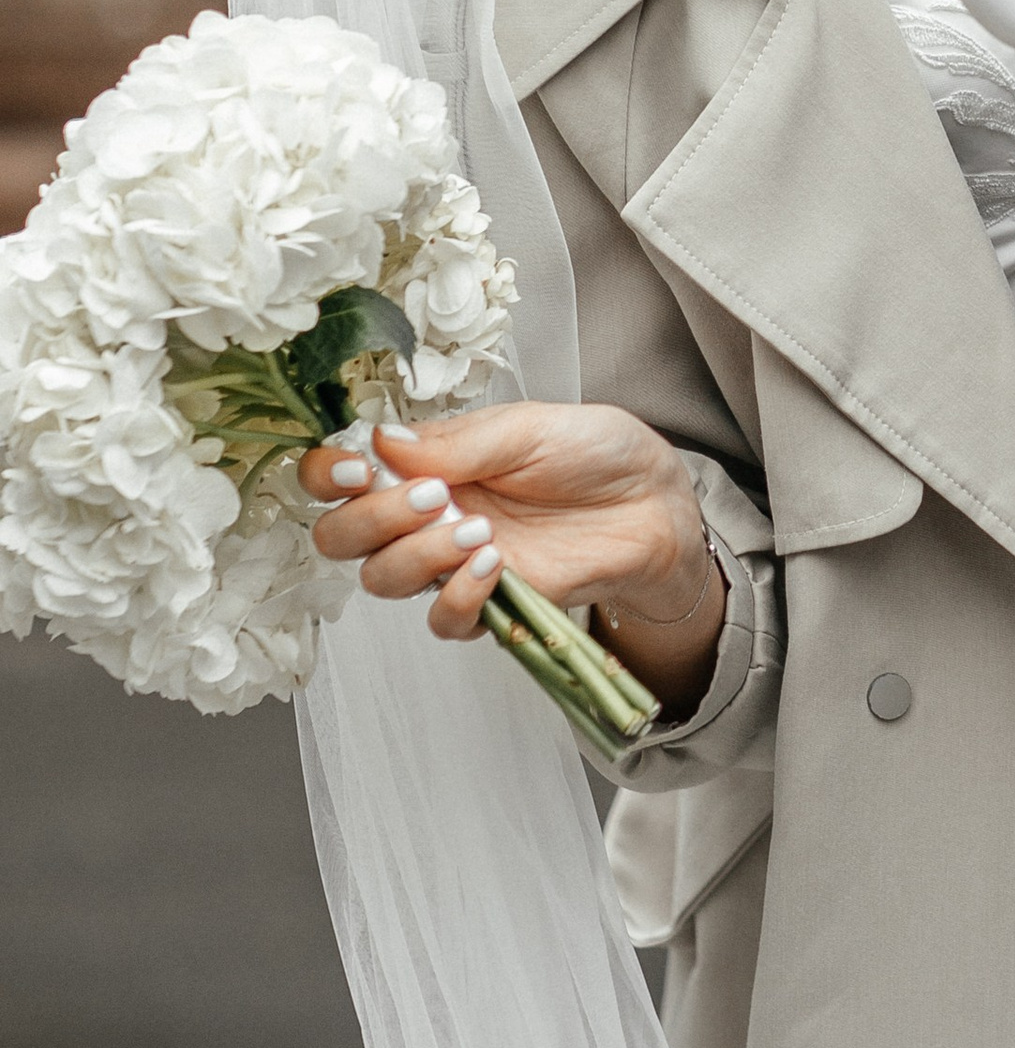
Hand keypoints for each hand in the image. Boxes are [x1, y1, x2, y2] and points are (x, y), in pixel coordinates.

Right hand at [299, 406, 707, 647]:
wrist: (652, 501)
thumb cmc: (594, 452)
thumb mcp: (530, 427)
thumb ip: (457, 442)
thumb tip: (381, 441)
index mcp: (427, 462)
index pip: (343, 476)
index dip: (328, 476)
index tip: (357, 471)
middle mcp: (426, 515)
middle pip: (343, 538)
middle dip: (369, 520)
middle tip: (429, 497)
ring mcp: (452, 562)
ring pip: (384, 580)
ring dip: (417, 555)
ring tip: (479, 528)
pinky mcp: (488, 602)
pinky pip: (441, 620)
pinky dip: (457, 596)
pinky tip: (493, 565)